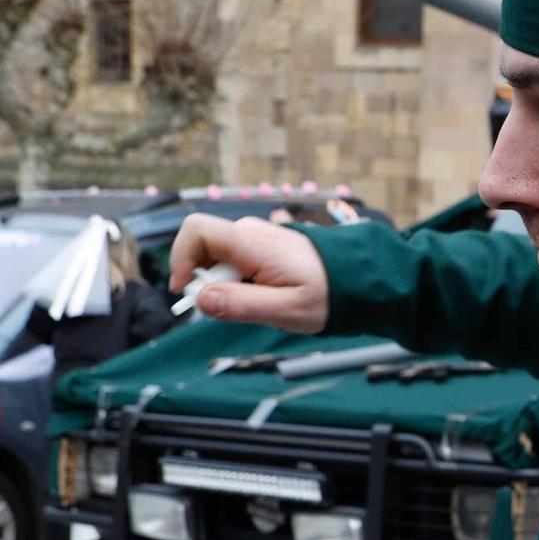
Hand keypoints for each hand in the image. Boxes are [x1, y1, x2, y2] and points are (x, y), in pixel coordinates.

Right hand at [169, 213, 331, 331]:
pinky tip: (263, 294)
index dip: (180, 258)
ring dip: (224, 283)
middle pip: (203, 248)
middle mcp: (250, 232)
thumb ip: (240, 304)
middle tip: (235, 308)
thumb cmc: (327, 295)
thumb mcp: (284, 309)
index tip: (187, 291)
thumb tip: (201, 299)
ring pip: (217, 257)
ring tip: (258, 302)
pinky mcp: (261, 245)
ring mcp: (256, 236)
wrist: (358, 279)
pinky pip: (234, 260)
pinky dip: (237, 279)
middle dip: (206, 280)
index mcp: (252, 242)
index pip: (196, 230)